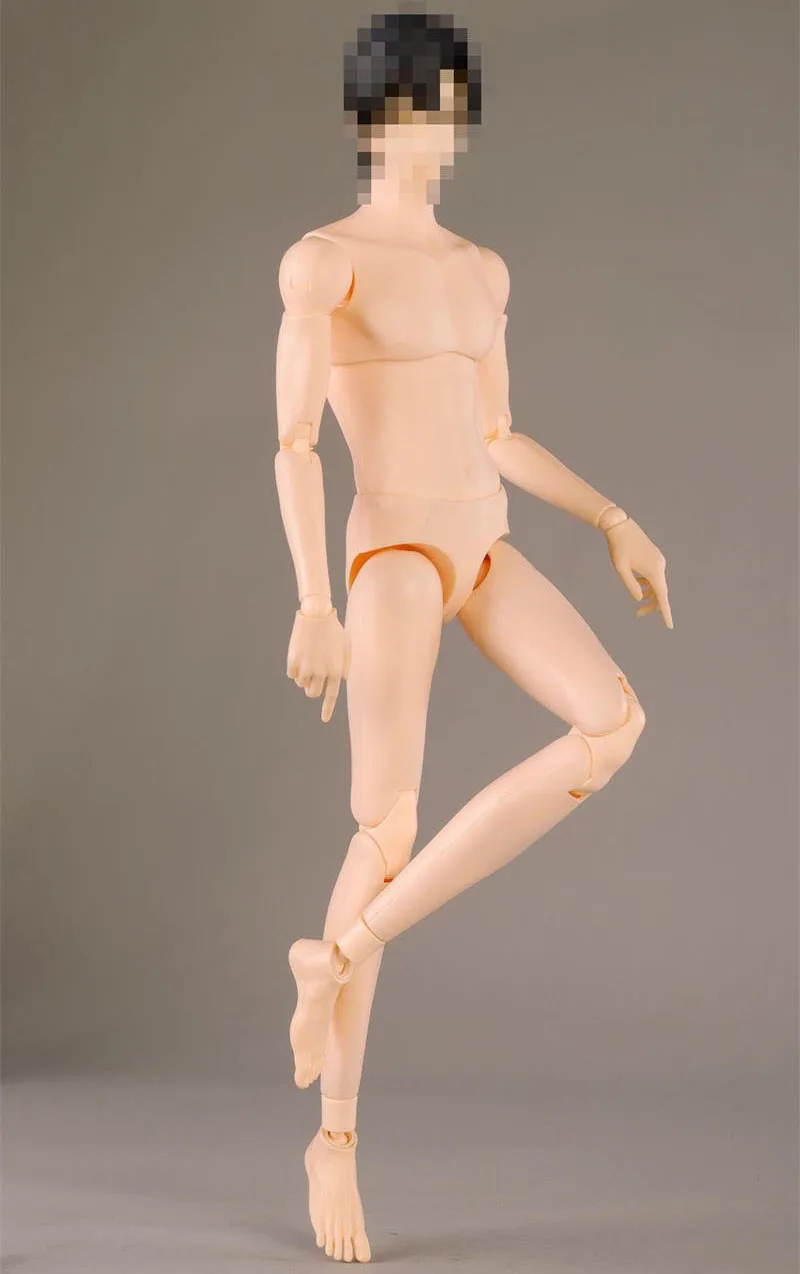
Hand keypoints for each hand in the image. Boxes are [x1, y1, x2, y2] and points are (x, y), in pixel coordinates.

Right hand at [286, 607, 350, 721]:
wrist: (317, 615)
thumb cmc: (333, 630)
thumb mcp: (345, 647)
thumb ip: (344, 666)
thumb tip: (342, 680)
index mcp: (336, 670)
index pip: (331, 696)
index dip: (327, 709)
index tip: (324, 720)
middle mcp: (321, 672)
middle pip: (313, 693)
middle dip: (311, 689)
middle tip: (312, 678)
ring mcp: (306, 667)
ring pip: (301, 684)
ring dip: (303, 678)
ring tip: (307, 661)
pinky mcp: (293, 661)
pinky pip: (292, 674)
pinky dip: (294, 669)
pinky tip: (299, 655)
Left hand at [605, 518, 672, 628]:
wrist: (620, 526)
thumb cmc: (618, 547)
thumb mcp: (621, 569)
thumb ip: (631, 585)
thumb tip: (640, 598)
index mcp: (654, 571)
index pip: (662, 597)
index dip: (665, 613)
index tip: (669, 626)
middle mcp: (660, 566)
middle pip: (660, 592)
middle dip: (652, 605)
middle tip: (638, 614)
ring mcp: (659, 560)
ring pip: (657, 584)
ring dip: (649, 594)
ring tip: (637, 602)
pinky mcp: (655, 557)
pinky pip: (654, 575)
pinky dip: (648, 583)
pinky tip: (637, 583)